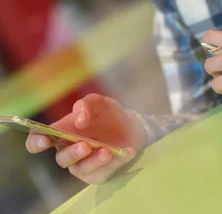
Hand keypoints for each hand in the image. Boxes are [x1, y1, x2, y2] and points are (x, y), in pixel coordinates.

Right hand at [26, 94, 147, 183]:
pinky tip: (127, 151)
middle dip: (73, 153)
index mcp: (61, 132)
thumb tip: (79, 120)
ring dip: (94, 160)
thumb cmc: (107, 115)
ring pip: (82, 168)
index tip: (44, 140)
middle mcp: (68, 151)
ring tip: (107, 151)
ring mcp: (82, 165)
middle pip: (62, 158)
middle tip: (85, 145)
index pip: (39, 140)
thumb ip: (86, 105)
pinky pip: (104, 172)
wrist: (130, 127)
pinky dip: (115, 162)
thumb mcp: (98, 102)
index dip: (37, 142)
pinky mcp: (98, 175)